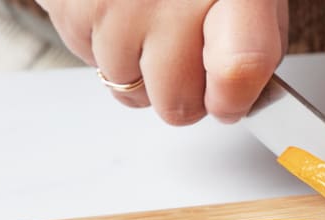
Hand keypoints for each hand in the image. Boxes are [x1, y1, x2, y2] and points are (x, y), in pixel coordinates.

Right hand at [37, 0, 287, 124]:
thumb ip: (255, 41)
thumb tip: (235, 99)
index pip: (238, 68)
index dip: (232, 101)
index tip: (230, 102)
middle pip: (178, 103)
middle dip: (184, 94)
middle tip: (187, 55)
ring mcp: (115, 2)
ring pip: (130, 93)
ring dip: (141, 71)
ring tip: (150, 17)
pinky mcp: (69, 4)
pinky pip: (90, 62)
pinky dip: (105, 46)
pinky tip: (121, 6)